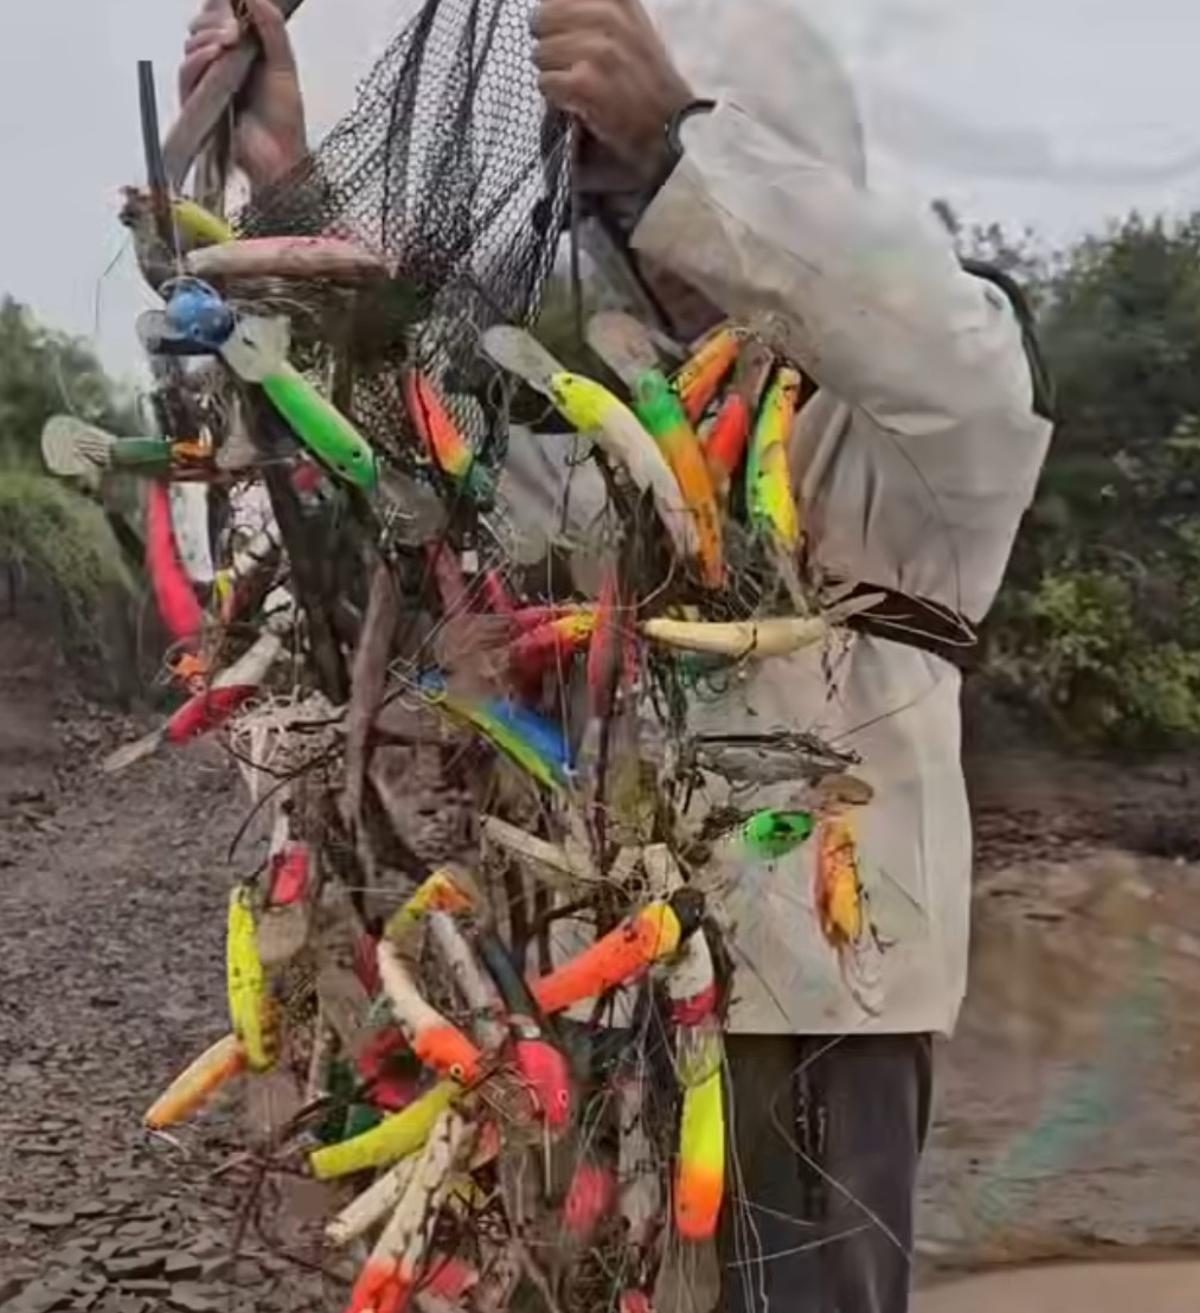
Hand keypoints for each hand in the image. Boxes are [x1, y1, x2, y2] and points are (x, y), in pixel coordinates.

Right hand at [179, 0, 306, 190]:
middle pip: (201, 28)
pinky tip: (215, 55)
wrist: (279, 157)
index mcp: (240, 53)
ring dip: (208, 38)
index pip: (218, 18)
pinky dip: (199, 59)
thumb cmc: (283, 119)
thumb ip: (272, 28)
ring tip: (229, 42)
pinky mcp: (196, 102)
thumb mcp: (283, 65)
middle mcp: (219, 65)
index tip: (229, 1)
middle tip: (234, 29)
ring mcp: (206, 83)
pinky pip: (187, 73)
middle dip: (214, 20)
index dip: (218, 7)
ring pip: (192, 47)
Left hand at [532, 0, 692, 182]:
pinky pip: (545, 81)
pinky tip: (576, 100)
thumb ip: (597, 8)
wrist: (669, 125)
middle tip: (570, 62)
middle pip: (544, 17)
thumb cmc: (647, 79)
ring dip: (552, 71)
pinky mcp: (584, 82)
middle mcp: (609, 15)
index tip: (569, 32)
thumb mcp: (631, 25)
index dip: (556, 13)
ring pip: (541, 52)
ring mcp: (597, 50)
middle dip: (549, 41)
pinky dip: (555, 95)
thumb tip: (550, 3)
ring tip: (577, 84)